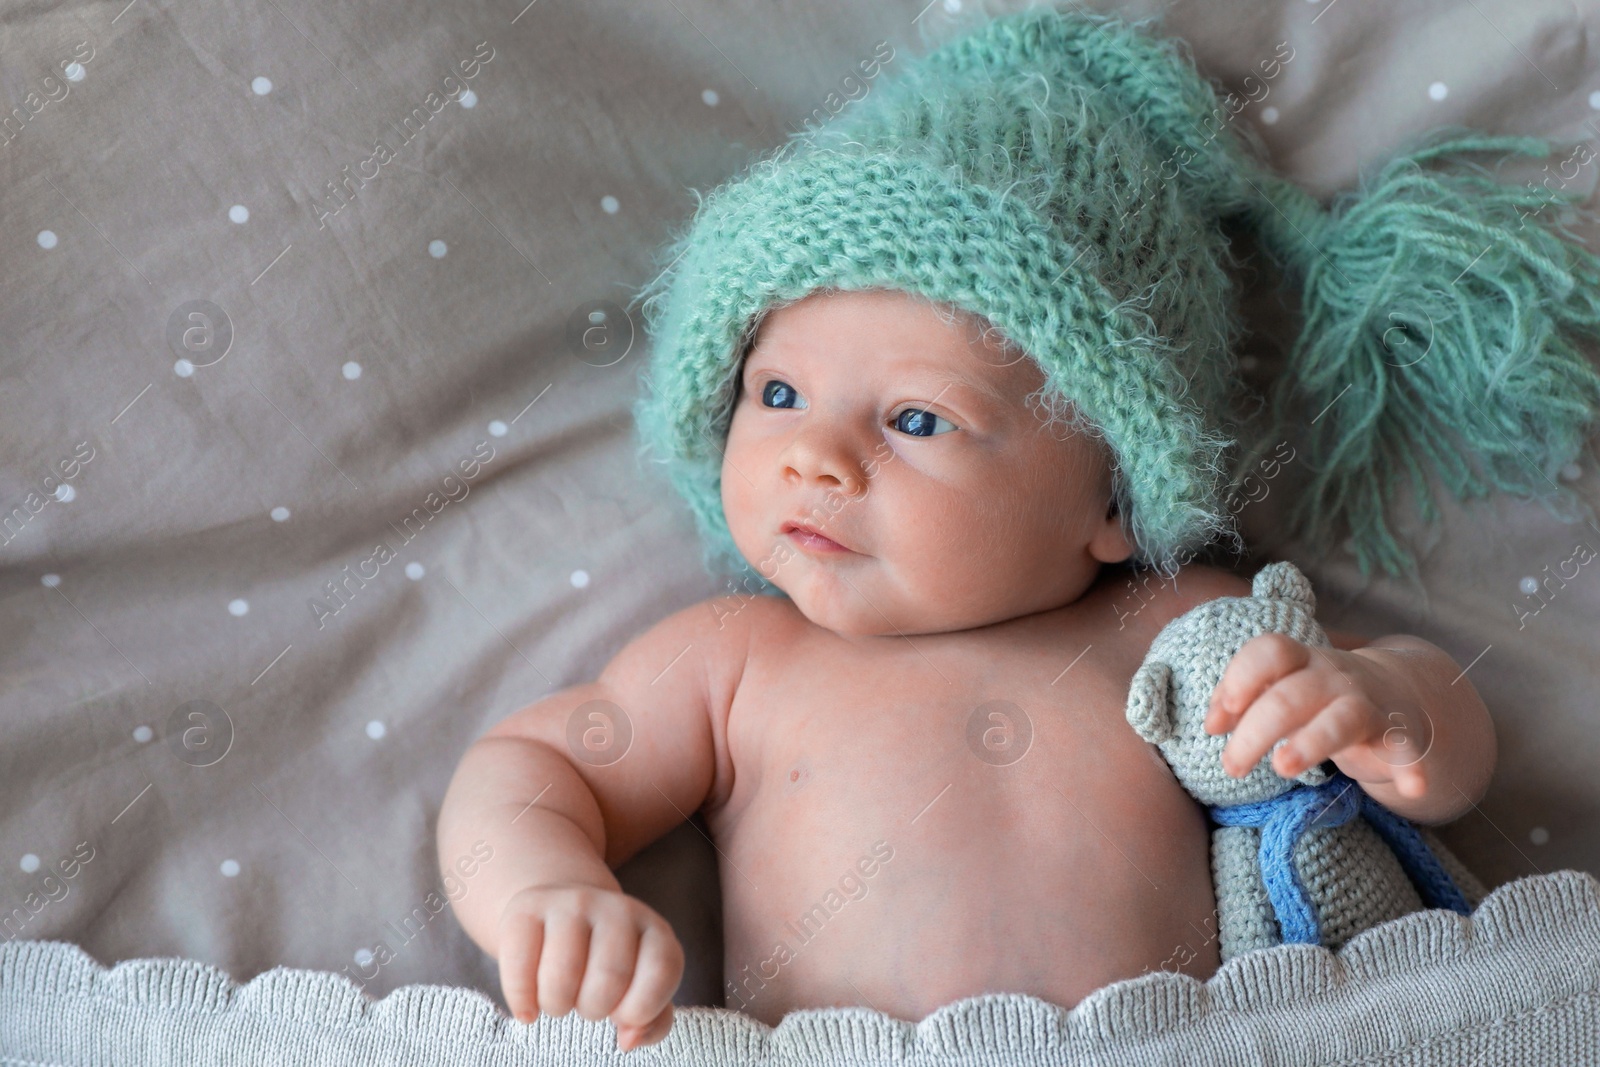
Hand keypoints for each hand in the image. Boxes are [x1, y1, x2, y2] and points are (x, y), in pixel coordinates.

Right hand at [497, 883, 685, 1051]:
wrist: (563, 913)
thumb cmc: (606, 965)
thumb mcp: (640, 989)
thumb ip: (651, 1022)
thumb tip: (628, 1039)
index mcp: (653, 929)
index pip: (661, 968)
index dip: (643, 1007)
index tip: (622, 1017)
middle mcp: (616, 908)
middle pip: (610, 975)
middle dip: (595, 1008)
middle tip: (585, 1004)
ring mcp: (571, 903)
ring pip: (562, 974)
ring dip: (557, 1006)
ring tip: (558, 1001)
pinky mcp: (527, 907)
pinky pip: (519, 967)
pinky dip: (522, 1001)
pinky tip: (528, 1009)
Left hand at [1202, 633, 1431, 798]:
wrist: (1394, 692)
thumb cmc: (1316, 696)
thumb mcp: (1278, 689)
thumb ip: (1239, 700)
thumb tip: (1212, 725)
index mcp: (1301, 660)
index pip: (1271, 651)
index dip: (1241, 680)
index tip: (1217, 721)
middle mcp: (1334, 676)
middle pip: (1289, 697)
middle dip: (1254, 733)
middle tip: (1231, 767)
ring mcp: (1367, 703)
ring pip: (1339, 718)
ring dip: (1310, 742)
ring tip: (1282, 767)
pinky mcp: (1397, 734)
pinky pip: (1406, 749)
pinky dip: (1410, 767)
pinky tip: (1409, 787)